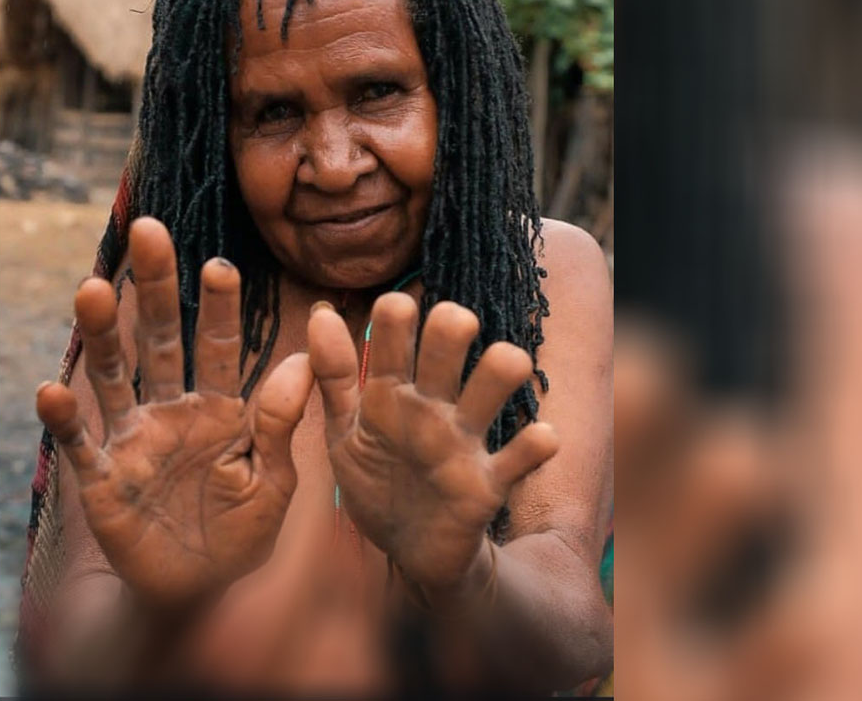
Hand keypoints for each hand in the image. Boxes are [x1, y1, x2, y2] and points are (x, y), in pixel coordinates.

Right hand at [37, 217, 312, 607]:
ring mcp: (134, 440)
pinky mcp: (103, 479)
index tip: (220, 265)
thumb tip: (300, 358)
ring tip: (93, 289)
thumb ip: (281, 424)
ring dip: (104, 334)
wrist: (198, 592)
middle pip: (161, 339)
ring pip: (116, 375)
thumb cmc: (242, 533)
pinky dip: (65, 420)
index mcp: (222, 410)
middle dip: (156, 288)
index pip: (222, 347)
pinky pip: (81, 444)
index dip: (219, 307)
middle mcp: (173, 411)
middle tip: (148, 230)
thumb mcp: (274, 481)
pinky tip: (51, 390)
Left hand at [308, 293, 558, 588]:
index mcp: (391, 391)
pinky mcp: (488, 483)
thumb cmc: (376, 481)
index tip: (395, 309)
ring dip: (502, 369)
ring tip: (506, 364)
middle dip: (452, 325)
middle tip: (455, 323)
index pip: (396, 331)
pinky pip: (520, 458)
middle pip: (449, 344)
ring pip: (494, 385)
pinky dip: (536, 445)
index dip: (397, 312)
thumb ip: (332, 376)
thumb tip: (320, 311)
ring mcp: (463, 441)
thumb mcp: (344, 431)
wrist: (408, 552)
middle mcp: (431, 405)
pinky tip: (541, 438)